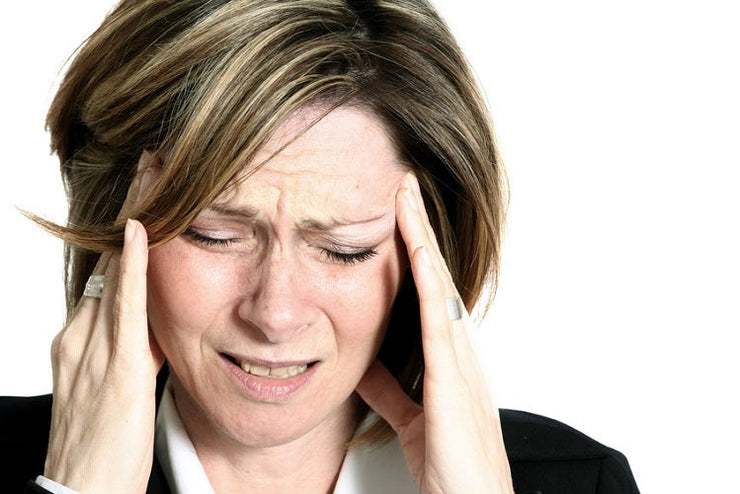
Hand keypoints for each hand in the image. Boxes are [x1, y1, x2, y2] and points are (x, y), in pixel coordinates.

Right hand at [44, 164, 163, 492]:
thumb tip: (157, 324)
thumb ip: (133, 351)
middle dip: (128, 216)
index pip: (107, 275)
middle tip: (150, 170)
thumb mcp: (118, 387)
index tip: (145, 196)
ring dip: (132, 226)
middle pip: (107, 263)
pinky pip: (126, 308)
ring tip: (150, 180)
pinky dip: (132, 267)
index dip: (124, 235)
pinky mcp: (118, 369)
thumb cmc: (105, 447)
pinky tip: (142, 233)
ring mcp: (93, 350)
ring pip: (114, 273)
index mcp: (81, 342)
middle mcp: (80, 337)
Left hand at [356, 174, 513, 492]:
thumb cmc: (453, 466)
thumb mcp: (411, 416)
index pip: (428, 288)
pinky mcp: (453, 382)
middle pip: (435, 275)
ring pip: (438, 286)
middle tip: (404, 184)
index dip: (413, 248)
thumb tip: (365, 365)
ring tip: (407, 198)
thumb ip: (391, 388)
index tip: (397, 212)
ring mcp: (460, 361)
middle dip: (419, 228)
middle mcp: (459, 349)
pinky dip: (428, 284)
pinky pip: (438, 322)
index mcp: (449, 357)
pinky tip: (417, 254)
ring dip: (422, 240)